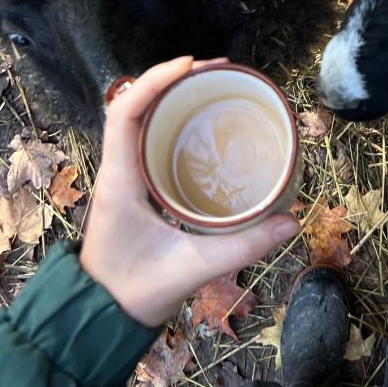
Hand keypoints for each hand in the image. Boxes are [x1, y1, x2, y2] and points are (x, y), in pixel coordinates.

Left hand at [79, 56, 299, 326]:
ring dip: (175, 98)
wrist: (97, 322)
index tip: (192, 64)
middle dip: (175, 79)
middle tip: (219, 70)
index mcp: (120, 179)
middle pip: (137, 105)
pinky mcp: (137, 188)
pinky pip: (152, 140)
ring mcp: (125, 177)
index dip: (155, 80)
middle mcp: (118, 170)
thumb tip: (290, 221)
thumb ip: (241, 247)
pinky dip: (175, 122)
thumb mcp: (190, 269)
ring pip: (145, 120)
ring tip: (217, 86)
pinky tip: (205, 124)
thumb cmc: (133, 293)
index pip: (124, 111)